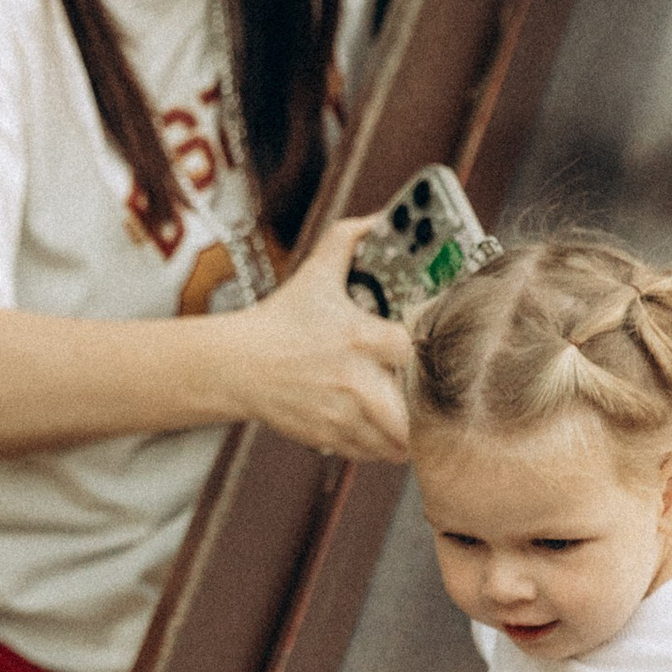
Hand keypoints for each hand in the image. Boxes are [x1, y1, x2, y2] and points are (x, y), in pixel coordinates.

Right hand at [231, 220, 412, 460]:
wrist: (237, 365)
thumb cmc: (280, 320)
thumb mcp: (315, 273)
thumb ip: (348, 240)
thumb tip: (376, 219)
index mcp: (358, 337)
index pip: (414, 347)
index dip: (430, 348)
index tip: (434, 348)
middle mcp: (354, 380)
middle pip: (413, 410)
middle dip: (425, 406)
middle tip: (431, 397)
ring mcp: (341, 413)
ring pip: (396, 438)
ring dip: (407, 431)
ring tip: (412, 417)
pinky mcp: (329, 436)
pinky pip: (371, 452)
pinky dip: (382, 446)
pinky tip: (384, 430)